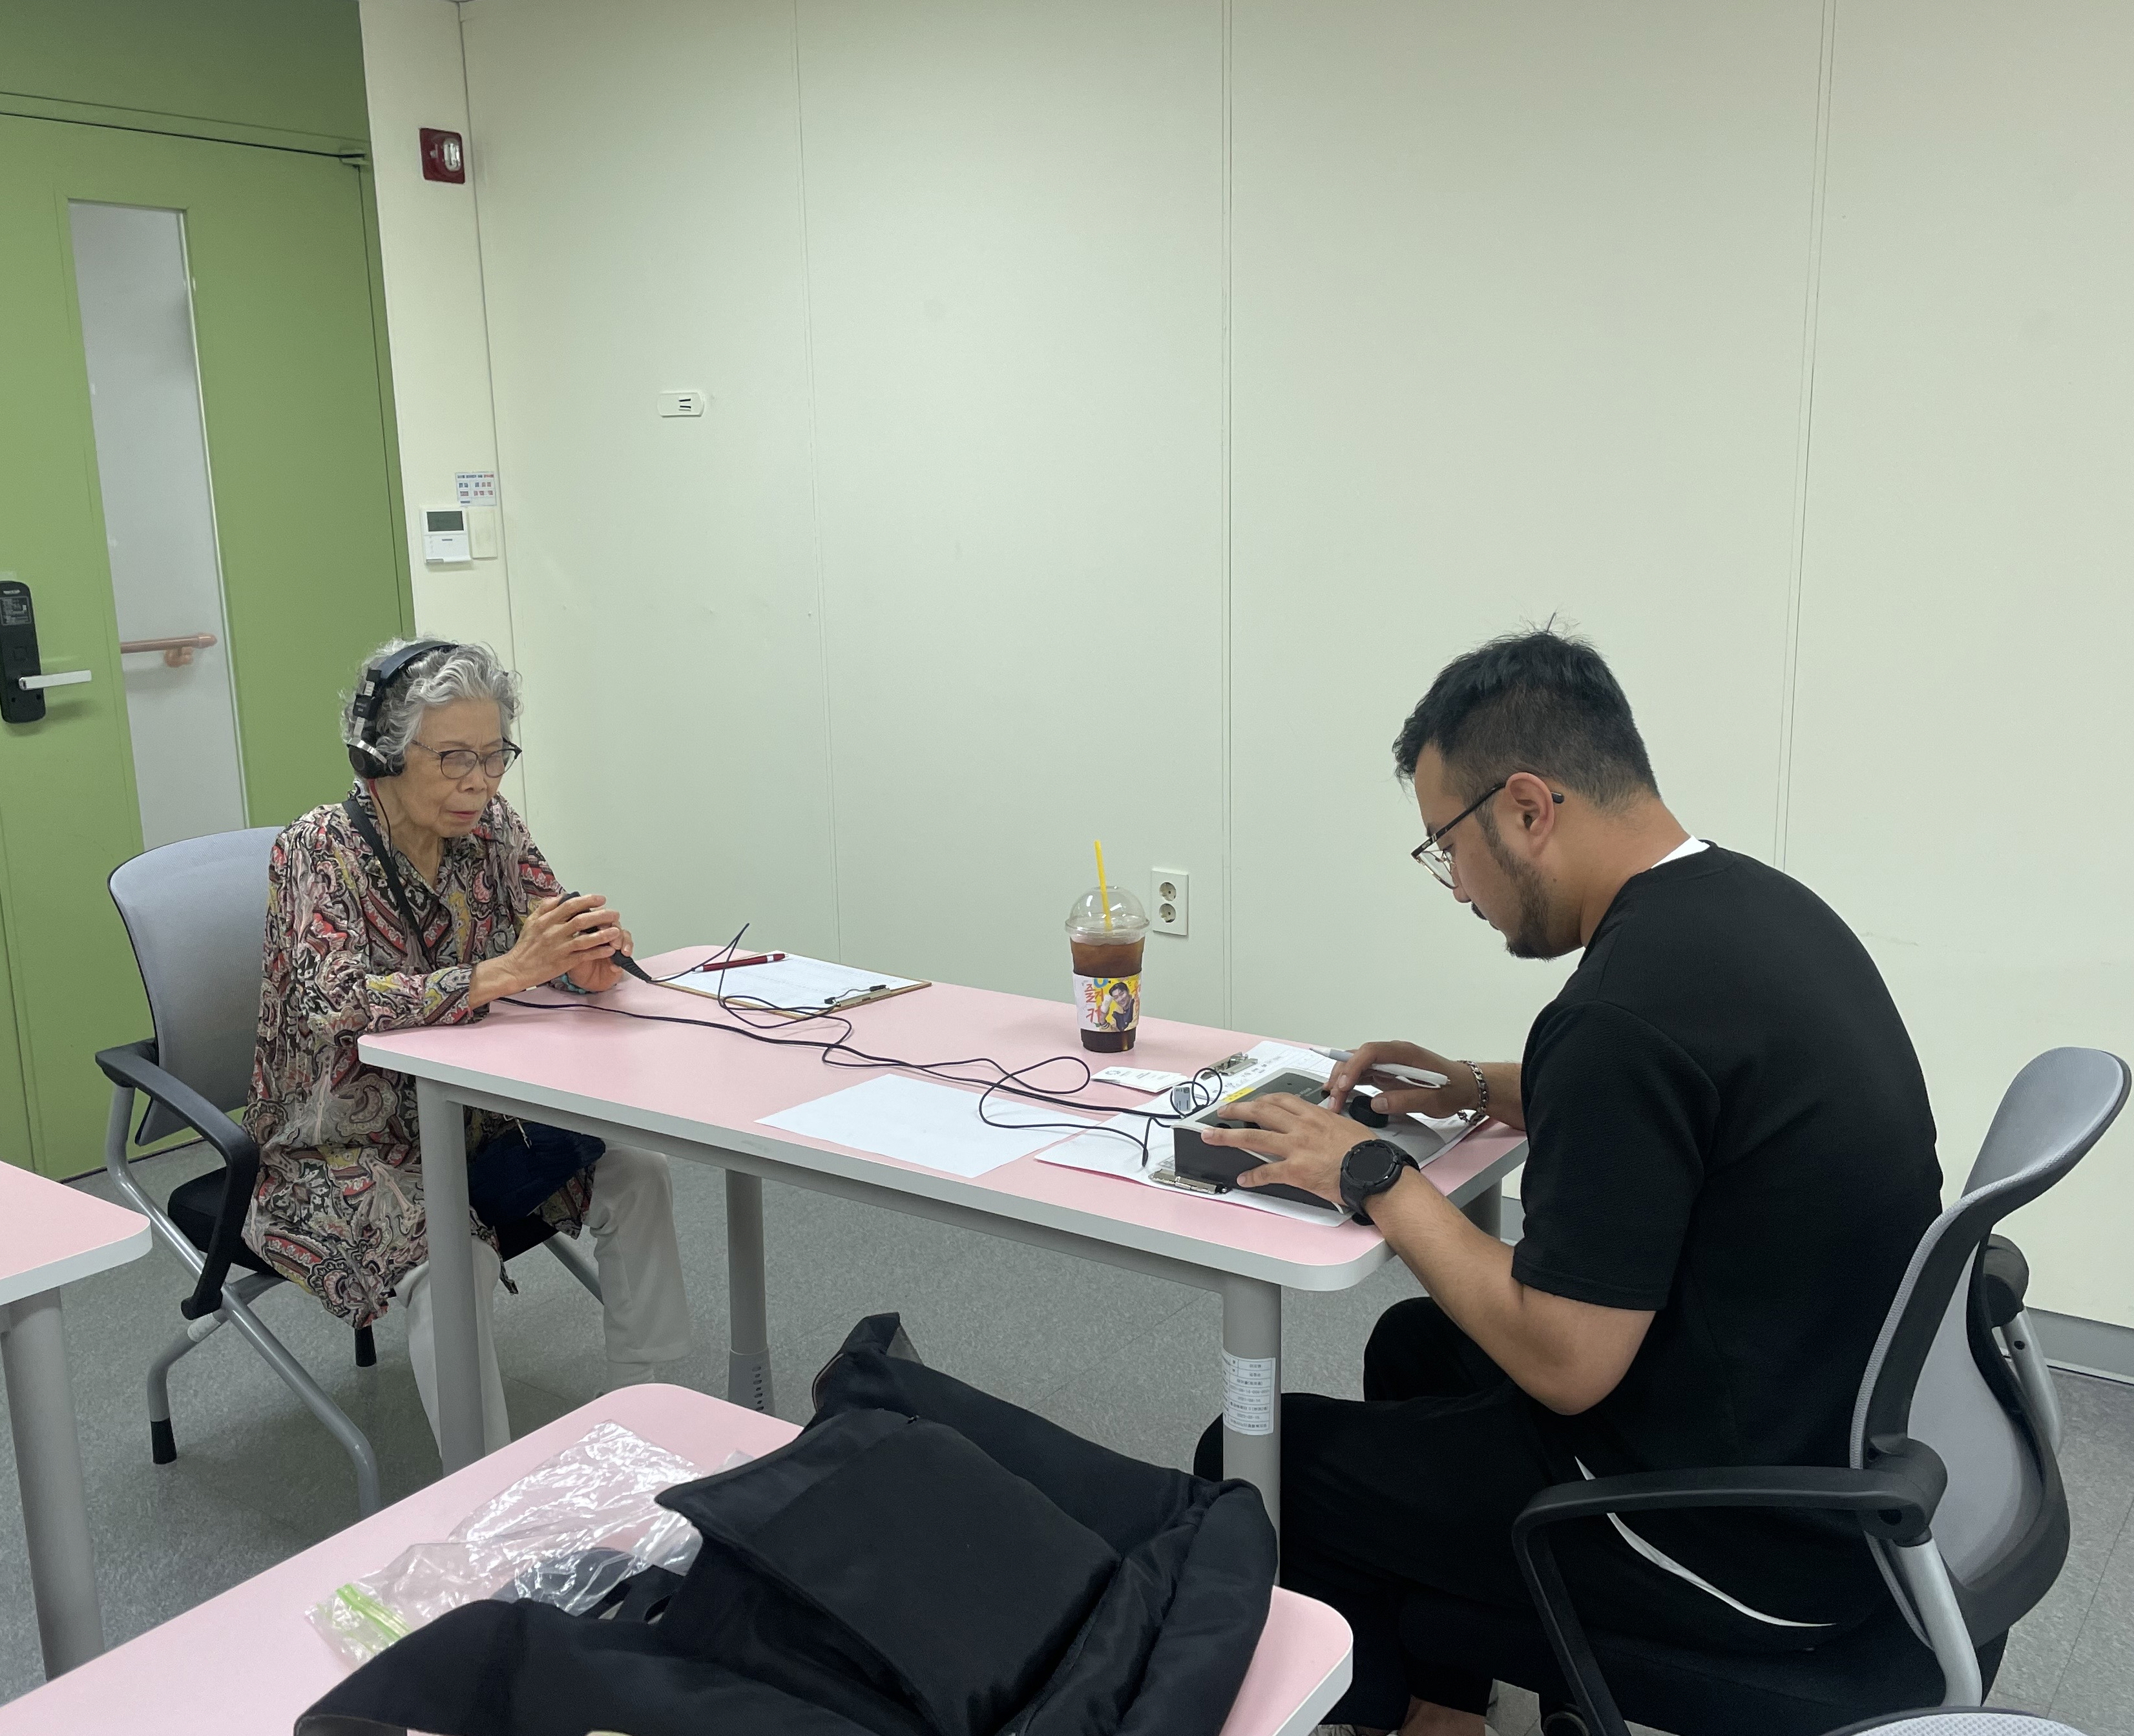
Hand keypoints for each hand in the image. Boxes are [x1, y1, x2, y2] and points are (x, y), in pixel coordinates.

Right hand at [506, 893, 626, 992]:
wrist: (516, 969)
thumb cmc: (525, 945)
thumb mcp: (531, 921)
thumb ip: (546, 907)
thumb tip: (561, 896)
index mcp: (546, 921)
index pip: (569, 906)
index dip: (587, 901)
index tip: (601, 899)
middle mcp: (553, 933)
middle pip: (581, 920)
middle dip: (601, 916)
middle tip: (614, 913)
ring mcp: (559, 948)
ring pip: (584, 939)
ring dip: (602, 934)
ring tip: (616, 930)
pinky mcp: (563, 963)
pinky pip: (584, 956)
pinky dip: (597, 952)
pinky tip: (609, 949)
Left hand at [1196, 1093, 1374, 1209]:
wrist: (1372, 1169)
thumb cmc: (1365, 1151)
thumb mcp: (1346, 1126)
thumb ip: (1328, 1123)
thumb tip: (1323, 1124)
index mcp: (1314, 1115)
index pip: (1281, 1100)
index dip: (1261, 1100)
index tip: (1251, 1101)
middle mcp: (1301, 1127)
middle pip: (1260, 1112)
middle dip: (1237, 1111)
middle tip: (1222, 1112)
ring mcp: (1295, 1148)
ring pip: (1254, 1138)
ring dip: (1229, 1137)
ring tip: (1212, 1137)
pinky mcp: (1295, 1170)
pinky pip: (1267, 1172)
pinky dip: (1253, 1176)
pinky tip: (1243, 1179)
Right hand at [1326, 1040, 1475, 1119]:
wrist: (1465, 1087)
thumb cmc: (1452, 1089)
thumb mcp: (1433, 1099)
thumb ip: (1405, 1100)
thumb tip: (1376, 1103)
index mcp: (1404, 1053)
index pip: (1371, 1052)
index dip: (1354, 1066)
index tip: (1343, 1085)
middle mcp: (1393, 1054)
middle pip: (1358, 1057)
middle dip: (1341, 1075)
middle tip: (1332, 1099)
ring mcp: (1388, 1063)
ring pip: (1356, 1065)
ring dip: (1341, 1080)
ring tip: (1331, 1099)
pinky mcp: (1387, 1073)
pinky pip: (1362, 1074)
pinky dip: (1349, 1083)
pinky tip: (1339, 1094)